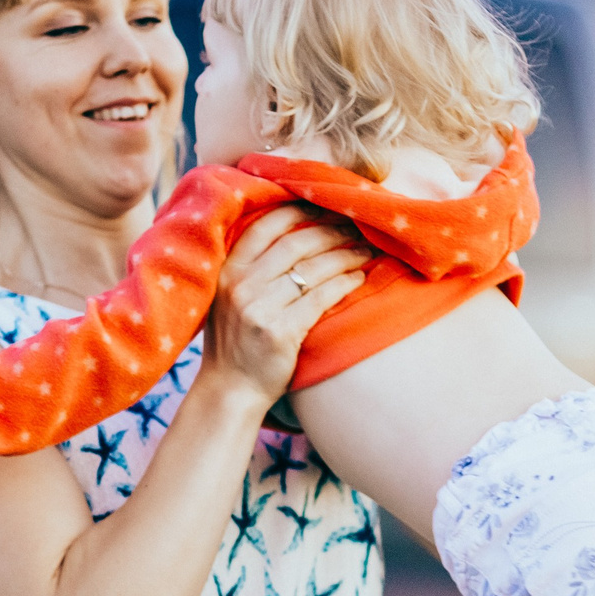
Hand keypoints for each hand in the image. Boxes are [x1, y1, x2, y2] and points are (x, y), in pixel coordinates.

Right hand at [201, 205, 369, 407]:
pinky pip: (321, 298)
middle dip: (331, 230)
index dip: (297, 211)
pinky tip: (359, 277)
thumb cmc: (236, 341)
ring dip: (345, 255)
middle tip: (356, 226)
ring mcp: (259, 309)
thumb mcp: (230, 297)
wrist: (230, 390)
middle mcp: (240, 286)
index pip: (265, 226)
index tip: (325, 205)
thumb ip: (252, 268)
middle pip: (295, 244)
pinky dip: (344, 283)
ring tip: (367, 250)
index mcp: (227, 271)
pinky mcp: (280, 332)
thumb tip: (297, 232)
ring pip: (313, 269)